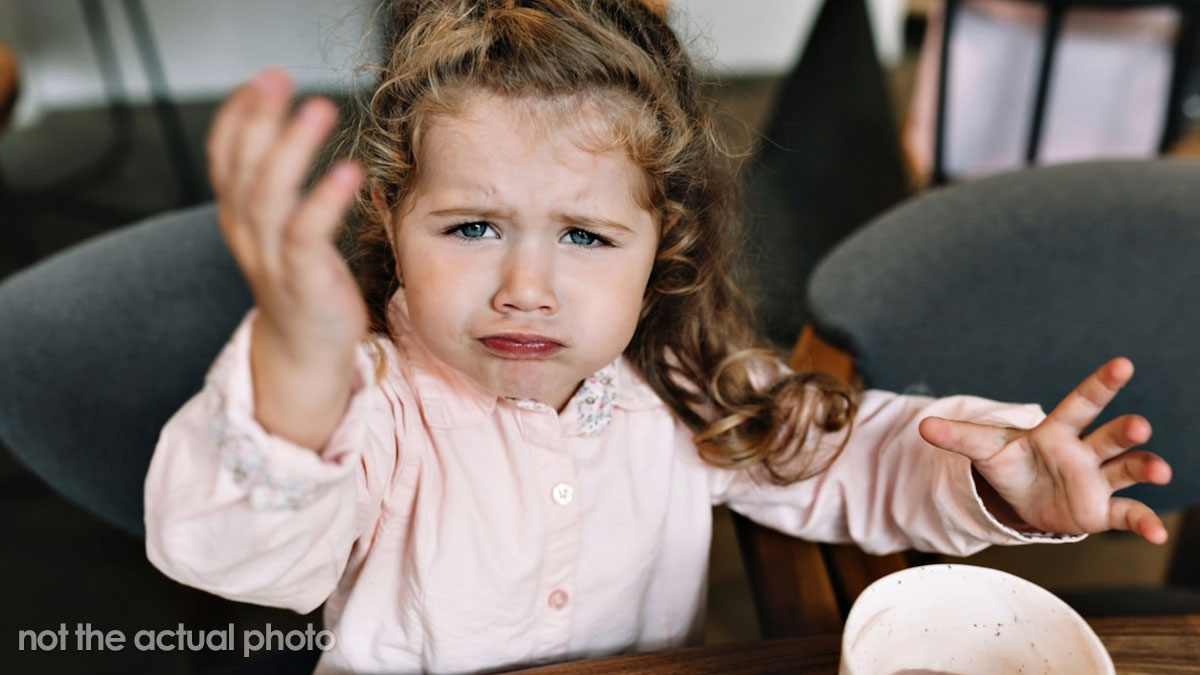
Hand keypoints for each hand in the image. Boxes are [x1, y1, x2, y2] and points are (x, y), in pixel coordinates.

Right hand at [208, 68, 366, 364]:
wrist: (306, 352)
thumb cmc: (303, 282)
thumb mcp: (280, 229)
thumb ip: (276, 186)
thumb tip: (288, 129)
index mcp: (239, 218)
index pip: (225, 158)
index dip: (238, 116)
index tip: (262, 80)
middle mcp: (247, 235)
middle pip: (242, 168)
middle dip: (256, 119)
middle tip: (277, 78)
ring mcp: (272, 259)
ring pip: (269, 196)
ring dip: (291, 149)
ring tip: (317, 110)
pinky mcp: (304, 281)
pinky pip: (307, 235)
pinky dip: (325, 201)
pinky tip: (348, 172)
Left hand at [917, 358, 1171, 543]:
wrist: (1023, 497)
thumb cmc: (1012, 463)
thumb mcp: (985, 449)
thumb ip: (959, 436)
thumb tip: (923, 425)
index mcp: (1057, 431)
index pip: (1081, 403)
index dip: (1100, 384)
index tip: (1123, 364)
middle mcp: (1085, 452)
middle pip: (1109, 435)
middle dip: (1125, 430)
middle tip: (1139, 425)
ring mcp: (1097, 480)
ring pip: (1126, 469)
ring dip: (1145, 468)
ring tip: (1159, 471)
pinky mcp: (1101, 510)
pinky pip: (1127, 514)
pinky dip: (1144, 523)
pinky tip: (1158, 533)